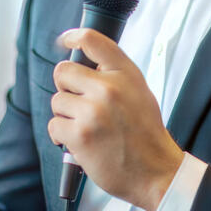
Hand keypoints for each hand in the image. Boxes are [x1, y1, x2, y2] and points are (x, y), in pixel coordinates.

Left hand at [49, 28, 184, 210]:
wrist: (157, 173)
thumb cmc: (146, 135)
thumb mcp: (139, 92)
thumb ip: (114, 75)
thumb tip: (84, 64)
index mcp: (125, 74)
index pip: (92, 40)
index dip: (73, 37)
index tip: (65, 41)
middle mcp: (108, 88)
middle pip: (63, 71)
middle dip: (67, 88)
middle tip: (80, 104)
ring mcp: (93, 111)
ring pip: (57, 101)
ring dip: (66, 115)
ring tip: (88, 128)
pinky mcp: (79, 134)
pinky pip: (54, 125)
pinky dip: (61, 135)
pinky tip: (78, 142)